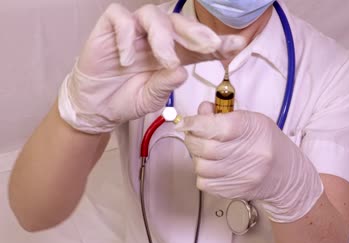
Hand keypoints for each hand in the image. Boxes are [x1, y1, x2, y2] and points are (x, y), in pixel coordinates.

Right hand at [59, 4, 244, 133]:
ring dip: (164, 37)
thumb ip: (167, 84)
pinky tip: (127, 58)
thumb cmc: (127, 99)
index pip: (200, 43)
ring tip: (165, 60)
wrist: (97, 107)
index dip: (219, 43)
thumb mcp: (152, 97)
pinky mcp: (111, 28)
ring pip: (154, 14)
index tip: (238, 45)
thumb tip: (181, 71)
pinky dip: (127, 35)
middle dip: (198, 32)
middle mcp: (157, 38)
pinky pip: (121, 18)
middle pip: (180, 22)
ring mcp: (134, 31)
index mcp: (174, 53)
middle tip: (210, 45)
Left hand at [176, 102, 323, 222]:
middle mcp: (249, 154)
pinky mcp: (234, 191)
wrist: (286, 173)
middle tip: (193, 134)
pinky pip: (204, 183)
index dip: (194, 123)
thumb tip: (201, 111)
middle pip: (204, 147)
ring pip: (201, 166)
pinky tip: (212, 166)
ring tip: (205, 151)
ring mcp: (242, 176)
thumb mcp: (251, 120)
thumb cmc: (266, 143)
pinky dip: (202, 173)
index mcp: (253, 130)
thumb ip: (223, 114)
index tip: (185, 122)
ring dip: (196, 157)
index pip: (216, 126)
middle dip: (192, 138)